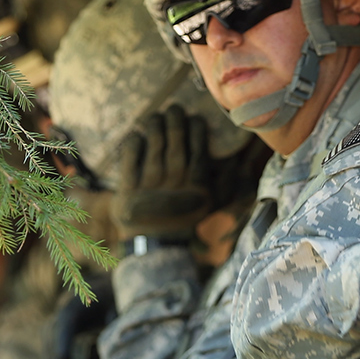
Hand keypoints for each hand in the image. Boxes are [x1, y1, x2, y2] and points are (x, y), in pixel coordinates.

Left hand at [114, 104, 211, 240]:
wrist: (158, 250)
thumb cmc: (185, 222)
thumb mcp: (206, 204)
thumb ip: (214, 180)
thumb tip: (230, 155)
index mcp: (197, 184)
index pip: (199, 145)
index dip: (196, 128)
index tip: (195, 118)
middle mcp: (176, 181)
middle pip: (176, 139)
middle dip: (175, 119)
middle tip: (174, 108)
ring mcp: (152, 184)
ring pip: (154, 143)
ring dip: (155, 124)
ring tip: (155, 117)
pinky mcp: (129, 188)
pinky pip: (131, 157)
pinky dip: (134, 143)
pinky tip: (136, 135)